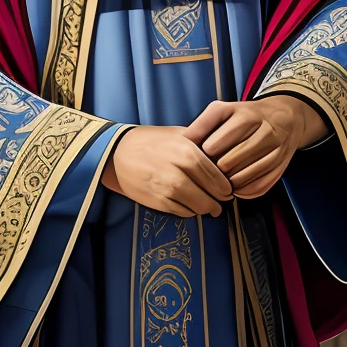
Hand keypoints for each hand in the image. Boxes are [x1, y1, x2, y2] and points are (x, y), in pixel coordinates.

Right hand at [101, 125, 232, 216]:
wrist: (118, 153)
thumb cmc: (151, 141)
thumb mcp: (179, 134)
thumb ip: (201, 146)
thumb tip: (224, 160)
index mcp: (188, 152)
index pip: (218, 177)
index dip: (226, 187)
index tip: (228, 190)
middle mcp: (180, 172)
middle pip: (211, 195)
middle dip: (219, 201)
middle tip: (222, 201)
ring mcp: (168, 189)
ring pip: (198, 207)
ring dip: (206, 208)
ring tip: (209, 206)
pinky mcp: (158, 202)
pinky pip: (183, 212)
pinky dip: (190, 211)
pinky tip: (190, 205)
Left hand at [187, 94, 326, 198]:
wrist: (285, 117)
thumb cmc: (246, 116)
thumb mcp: (223, 111)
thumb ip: (202, 125)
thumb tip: (182, 143)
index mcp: (244, 115)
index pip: (213, 145)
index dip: (202, 156)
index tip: (199, 158)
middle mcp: (262, 129)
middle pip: (227, 163)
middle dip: (214, 171)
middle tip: (209, 173)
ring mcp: (275, 148)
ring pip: (243, 176)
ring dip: (228, 183)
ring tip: (222, 180)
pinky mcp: (281, 164)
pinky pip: (260, 185)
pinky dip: (245, 191)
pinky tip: (237, 188)